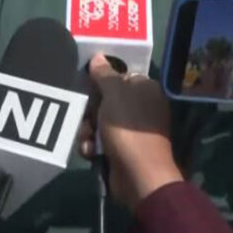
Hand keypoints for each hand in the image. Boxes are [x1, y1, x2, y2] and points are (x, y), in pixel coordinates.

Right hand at [79, 54, 181, 210]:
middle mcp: (141, 107)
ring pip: (99, 121)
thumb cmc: (128, 127)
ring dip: (88, 130)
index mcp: (145, 89)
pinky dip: (93, 145)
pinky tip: (91, 152)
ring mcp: (132, 130)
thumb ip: (105, 75)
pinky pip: (101, 140)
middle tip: (86, 116)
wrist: (138, 175)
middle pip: (106, 100)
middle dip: (91, 110)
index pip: (120, 77)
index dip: (102, 81)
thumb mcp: (114, 94)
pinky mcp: (122, 150)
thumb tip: (98, 57)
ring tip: (88, 139)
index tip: (87, 86)